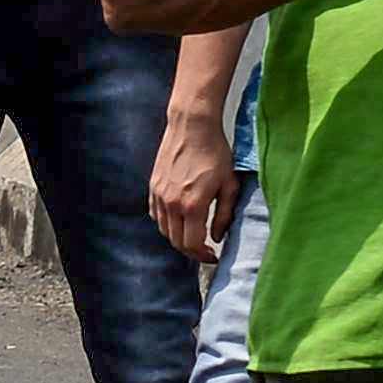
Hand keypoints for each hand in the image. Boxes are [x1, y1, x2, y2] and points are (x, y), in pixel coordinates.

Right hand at [149, 118, 240, 264]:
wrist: (192, 126)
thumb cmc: (215, 152)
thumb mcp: (229, 184)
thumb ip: (225, 215)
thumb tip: (217, 237)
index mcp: (193, 205)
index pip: (192, 244)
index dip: (203, 255)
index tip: (214, 256)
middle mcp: (172, 204)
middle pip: (176, 241)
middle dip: (191, 251)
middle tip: (205, 250)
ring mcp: (159, 195)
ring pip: (164, 229)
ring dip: (177, 238)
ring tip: (192, 236)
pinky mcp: (153, 186)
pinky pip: (155, 214)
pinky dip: (166, 223)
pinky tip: (178, 220)